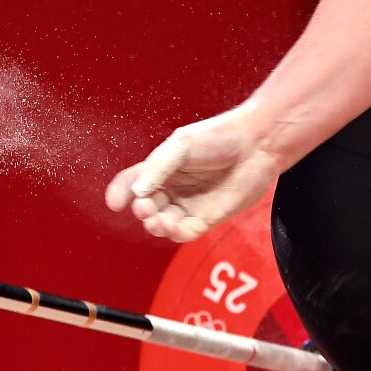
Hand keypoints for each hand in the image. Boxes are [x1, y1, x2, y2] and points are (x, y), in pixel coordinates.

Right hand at [105, 108, 283, 242]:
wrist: (256, 144)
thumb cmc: (219, 137)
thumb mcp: (181, 145)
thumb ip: (158, 167)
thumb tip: (138, 192)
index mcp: (162, 168)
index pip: (134, 182)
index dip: (121, 192)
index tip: (114, 203)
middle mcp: (173, 187)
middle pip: (148, 205)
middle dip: (143, 210)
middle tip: (145, 208)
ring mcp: (190, 204)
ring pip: (164, 223)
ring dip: (156, 225)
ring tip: (157, 221)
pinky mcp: (208, 218)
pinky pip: (186, 232)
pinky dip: (176, 233)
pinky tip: (173, 228)